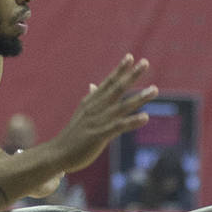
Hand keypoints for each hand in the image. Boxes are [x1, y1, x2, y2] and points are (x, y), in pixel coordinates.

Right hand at [51, 54, 156, 172]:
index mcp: (91, 102)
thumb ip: (91, 99)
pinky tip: (146, 117)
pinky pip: (119, 127)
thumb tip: (93, 85)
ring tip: (154, 89)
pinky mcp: (99, 136)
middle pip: (116, 89)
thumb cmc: (72, 135)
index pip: (108, 82)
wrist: (57, 154)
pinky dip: (132, 121)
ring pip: (122, 106)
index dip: (119, 70)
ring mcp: (97, 121)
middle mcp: (95, 108)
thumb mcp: (81, 113)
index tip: (130, 57)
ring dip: (139, 98)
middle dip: (132, 76)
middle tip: (145, 62)